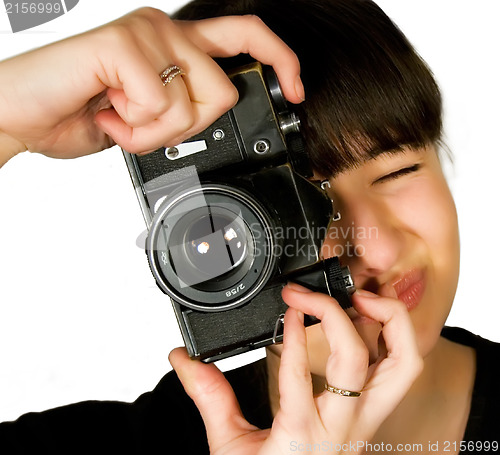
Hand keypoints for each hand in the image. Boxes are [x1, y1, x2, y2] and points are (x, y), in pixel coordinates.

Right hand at [0, 8, 302, 164]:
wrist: (26, 114)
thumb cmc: (83, 112)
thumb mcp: (148, 117)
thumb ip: (183, 108)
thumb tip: (215, 114)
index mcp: (176, 45)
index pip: (246, 37)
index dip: (281, 61)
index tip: (296, 91)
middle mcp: (165, 31)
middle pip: (223, 91)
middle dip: (188, 127)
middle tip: (146, 125)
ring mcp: (145, 34)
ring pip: (192, 104)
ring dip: (154, 132)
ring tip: (120, 118)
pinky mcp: (121, 45)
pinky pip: (158, 105)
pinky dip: (133, 130)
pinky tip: (106, 114)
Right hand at [169, 286, 422, 453]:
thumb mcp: (230, 447)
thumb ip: (209, 398)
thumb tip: (186, 360)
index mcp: (303, 432)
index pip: (301, 374)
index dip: (297, 334)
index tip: (289, 306)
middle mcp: (342, 425)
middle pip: (361, 361)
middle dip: (342, 315)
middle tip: (323, 294)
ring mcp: (365, 422)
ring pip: (402, 365)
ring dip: (386, 322)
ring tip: (360, 297)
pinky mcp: (373, 417)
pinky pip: (398, 370)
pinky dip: (391, 337)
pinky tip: (369, 321)